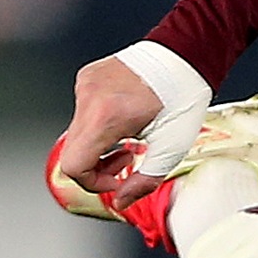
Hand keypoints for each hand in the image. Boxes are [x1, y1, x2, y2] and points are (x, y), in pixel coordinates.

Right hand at [57, 54, 169, 208]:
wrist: (185, 54)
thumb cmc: (183, 97)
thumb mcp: (171, 148)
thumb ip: (144, 180)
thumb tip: (121, 202)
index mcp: (106, 116)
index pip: (74, 166)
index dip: (93, 183)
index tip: (117, 180)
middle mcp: (88, 98)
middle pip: (72, 152)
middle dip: (97, 166)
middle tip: (127, 159)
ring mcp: (83, 85)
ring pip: (77, 133)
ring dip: (99, 145)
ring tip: (129, 139)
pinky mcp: (86, 77)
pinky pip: (82, 112)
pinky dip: (99, 124)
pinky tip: (125, 118)